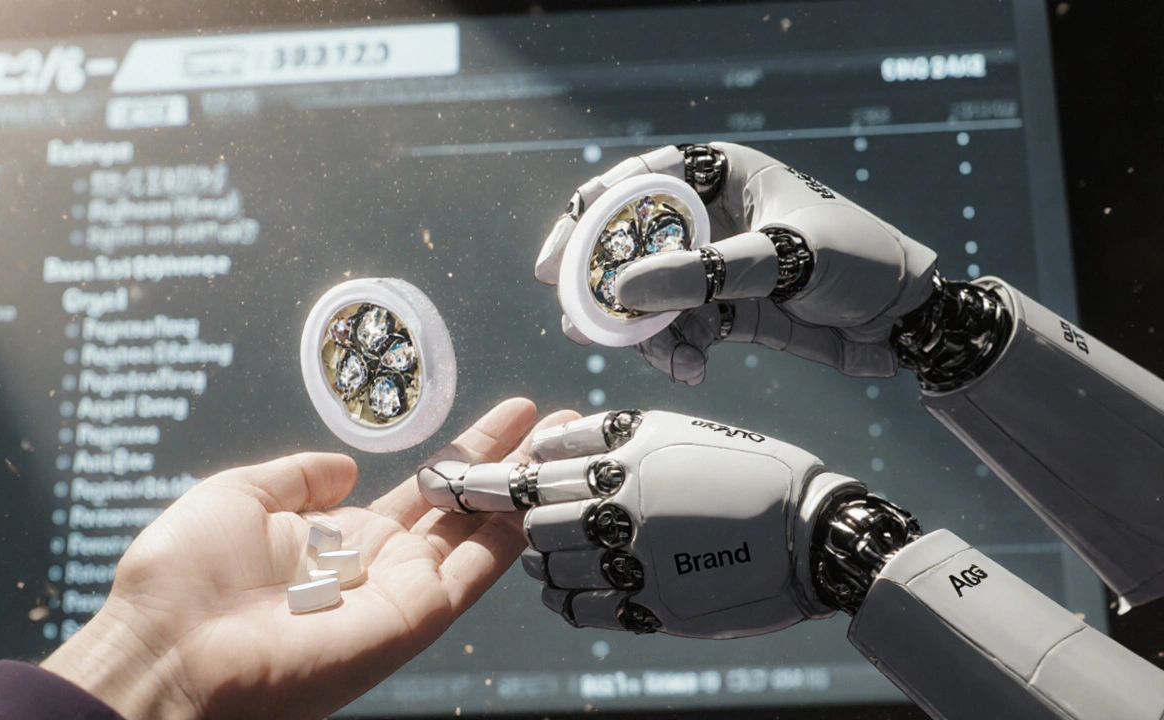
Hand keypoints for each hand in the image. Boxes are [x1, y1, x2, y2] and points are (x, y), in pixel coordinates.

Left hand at [41, 398, 578, 719]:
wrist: (167, 649)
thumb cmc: (182, 576)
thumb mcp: (240, 496)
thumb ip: (298, 475)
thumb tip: (347, 465)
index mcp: (336, 539)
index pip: (421, 490)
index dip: (467, 452)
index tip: (511, 417)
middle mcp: (376, 567)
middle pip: (462, 509)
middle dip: (512, 465)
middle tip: (561, 425)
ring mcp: (398, 594)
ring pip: (478, 535)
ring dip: (523, 490)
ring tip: (567, 445)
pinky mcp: (410, 620)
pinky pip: (471, 573)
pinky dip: (510, 534)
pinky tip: (539, 494)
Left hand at [418, 410, 863, 638]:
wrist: (810, 534)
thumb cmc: (741, 464)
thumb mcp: (669, 429)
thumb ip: (600, 433)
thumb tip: (543, 437)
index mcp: (617, 467)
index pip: (522, 479)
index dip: (472, 483)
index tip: (437, 481)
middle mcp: (616, 520)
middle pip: (530, 528)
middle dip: (511, 521)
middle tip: (512, 516)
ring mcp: (633, 569)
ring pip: (552, 571)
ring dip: (541, 559)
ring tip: (548, 549)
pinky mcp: (652, 609)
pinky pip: (585, 609)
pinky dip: (567, 597)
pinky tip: (572, 584)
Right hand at [534, 143, 937, 383]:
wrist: (911, 319)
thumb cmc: (859, 260)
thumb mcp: (784, 259)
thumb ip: (703, 275)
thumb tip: (622, 292)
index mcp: (722, 176)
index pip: (636, 185)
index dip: (586, 222)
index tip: (554, 268)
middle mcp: (711, 218)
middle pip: (632, 249)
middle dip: (607, 293)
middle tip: (584, 329)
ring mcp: (716, 266)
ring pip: (652, 298)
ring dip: (646, 335)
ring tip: (668, 362)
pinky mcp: (729, 310)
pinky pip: (680, 330)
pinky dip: (675, 354)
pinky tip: (690, 372)